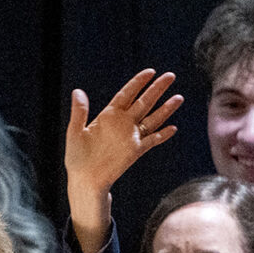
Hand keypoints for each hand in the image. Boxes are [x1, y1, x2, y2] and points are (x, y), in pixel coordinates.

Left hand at [65, 69, 182, 252]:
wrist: (85, 180)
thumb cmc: (77, 157)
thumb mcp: (75, 132)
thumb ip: (79, 112)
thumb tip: (77, 91)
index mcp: (108, 116)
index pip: (127, 94)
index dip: (138, 83)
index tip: (150, 72)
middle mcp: (122, 123)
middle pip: (144, 102)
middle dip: (157, 89)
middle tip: (170, 76)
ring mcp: (131, 137)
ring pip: (152, 119)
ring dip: (165, 109)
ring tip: (178, 97)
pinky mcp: (136, 151)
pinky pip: (152, 141)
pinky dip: (162, 135)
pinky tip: (173, 128)